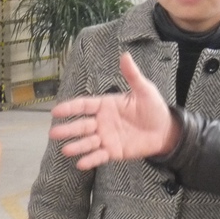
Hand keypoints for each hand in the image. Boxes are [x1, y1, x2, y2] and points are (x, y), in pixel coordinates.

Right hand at [50, 52, 178, 169]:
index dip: (70, 107)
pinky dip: (90, 159)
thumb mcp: (144, 90)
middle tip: (53, 133)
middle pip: (82, 125)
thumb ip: (132, 75)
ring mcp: (106, 137)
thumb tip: (125, 55)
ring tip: (66, 150)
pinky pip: (99, 156)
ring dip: (77, 146)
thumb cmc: (153, 108)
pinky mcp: (113, 151)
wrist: (165, 130)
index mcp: (106, 105)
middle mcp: (102, 122)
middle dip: (68, 129)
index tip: (56, 111)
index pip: (84, 105)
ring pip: (88, 142)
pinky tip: (81, 163)